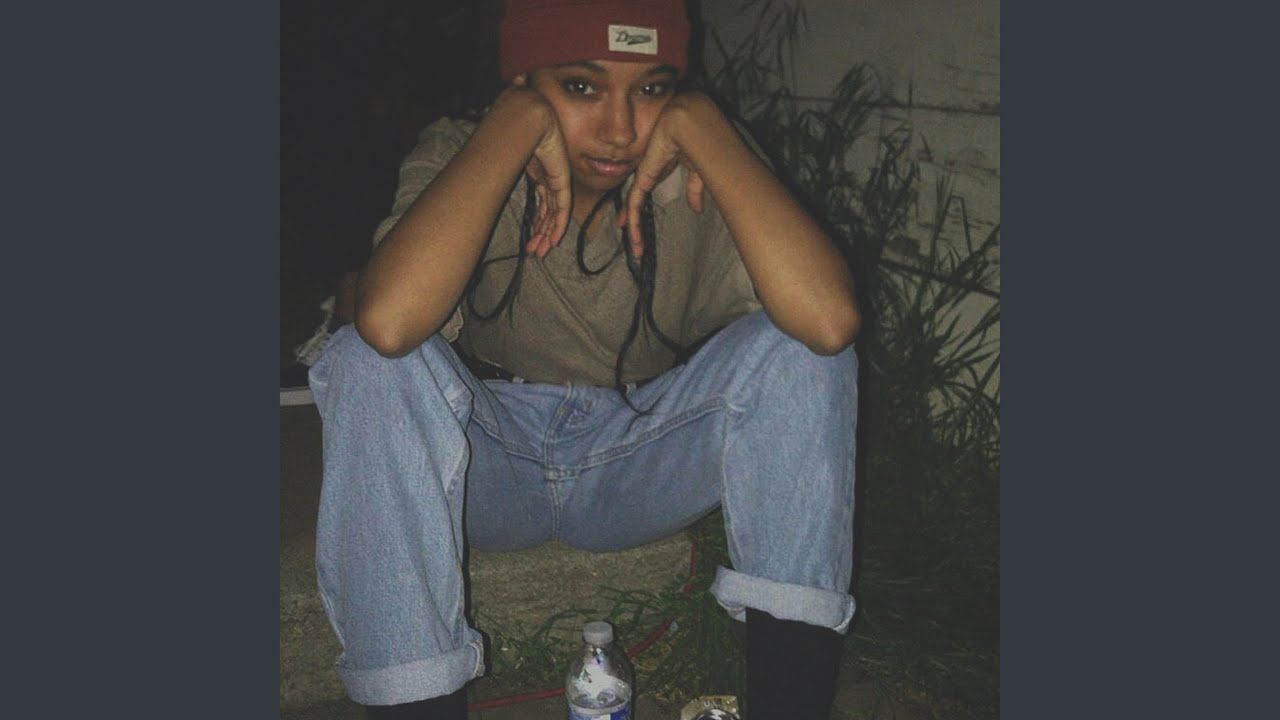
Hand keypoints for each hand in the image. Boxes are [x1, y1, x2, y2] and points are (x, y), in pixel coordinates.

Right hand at [499, 78, 572, 257]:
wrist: (526, 118)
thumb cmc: (510, 131)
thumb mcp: (505, 157)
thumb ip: (499, 170)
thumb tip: (472, 178)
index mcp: (539, 173)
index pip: (542, 203)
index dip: (538, 224)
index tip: (530, 243)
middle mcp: (549, 178)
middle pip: (548, 211)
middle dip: (541, 233)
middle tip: (536, 253)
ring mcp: (556, 178)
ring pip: (554, 212)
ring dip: (547, 233)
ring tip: (541, 252)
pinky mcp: (561, 178)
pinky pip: (561, 206)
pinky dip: (558, 223)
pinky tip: (554, 240)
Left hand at [618, 95, 708, 256]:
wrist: (688, 125)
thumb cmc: (697, 140)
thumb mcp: (698, 171)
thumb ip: (694, 190)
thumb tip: (696, 210)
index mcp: (659, 170)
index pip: (644, 194)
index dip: (637, 212)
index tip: (634, 229)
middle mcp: (648, 174)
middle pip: (635, 204)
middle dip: (633, 225)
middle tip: (636, 247)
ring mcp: (643, 177)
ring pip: (633, 208)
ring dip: (634, 230)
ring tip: (636, 250)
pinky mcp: (643, 178)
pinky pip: (634, 203)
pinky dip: (633, 220)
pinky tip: (631, 234)